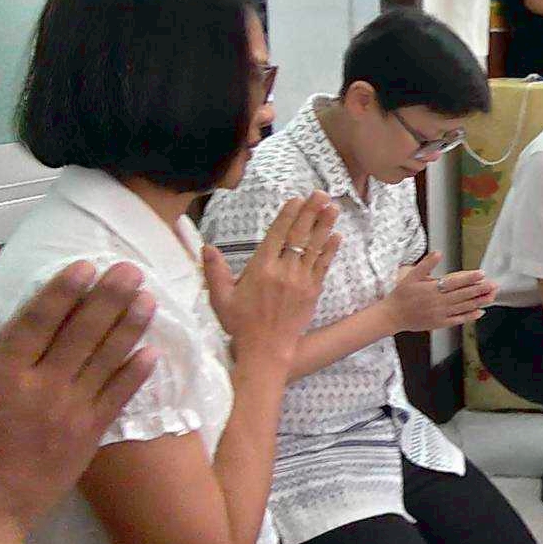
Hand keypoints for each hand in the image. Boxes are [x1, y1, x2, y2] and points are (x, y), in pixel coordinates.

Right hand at [0, 260, 159, 528]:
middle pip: (82, 333)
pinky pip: (118, 399)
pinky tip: (153, 352)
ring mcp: (70, 412)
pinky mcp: (87, 437)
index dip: (64, 291)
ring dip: (129, 327)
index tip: (86, 265)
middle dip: (109, 298)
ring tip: (150, 298)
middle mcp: (41, 388)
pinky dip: (136, 375)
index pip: (38, 322)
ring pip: (106, 360)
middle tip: (132, 268)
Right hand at [206, 191, 340, 363]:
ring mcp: (301, 281)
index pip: (277, 235)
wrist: (266, 350)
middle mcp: (283, 272)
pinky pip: (323, 266)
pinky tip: (336, 236)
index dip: (288, 215)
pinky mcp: (312, 292)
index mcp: (261, 269)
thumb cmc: (240, 324)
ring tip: (334, 207)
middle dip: (311, 212)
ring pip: (314, 248)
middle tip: (321, 194)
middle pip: (299, 236)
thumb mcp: (220, 298)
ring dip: (325, 226)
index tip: (297, 199)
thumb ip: (215, 271)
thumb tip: (206, 247)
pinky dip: (330, 250)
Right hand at [382, 254, 498, 332]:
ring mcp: (440, 314)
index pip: (455, 282)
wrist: (392, 316)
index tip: (482, 273)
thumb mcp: (411, 276)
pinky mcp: (440, 323)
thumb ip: (426, 264)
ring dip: (479, 302)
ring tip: (491, 297)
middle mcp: (438, 301)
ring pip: (463, 307)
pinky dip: (469, 316)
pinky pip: (458, 320)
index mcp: (432, 289)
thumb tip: (439, 252)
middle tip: (494, 285)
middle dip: (480, 289)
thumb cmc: (402, 294)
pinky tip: (480, 312)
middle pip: (463, 295)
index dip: (470, 278)